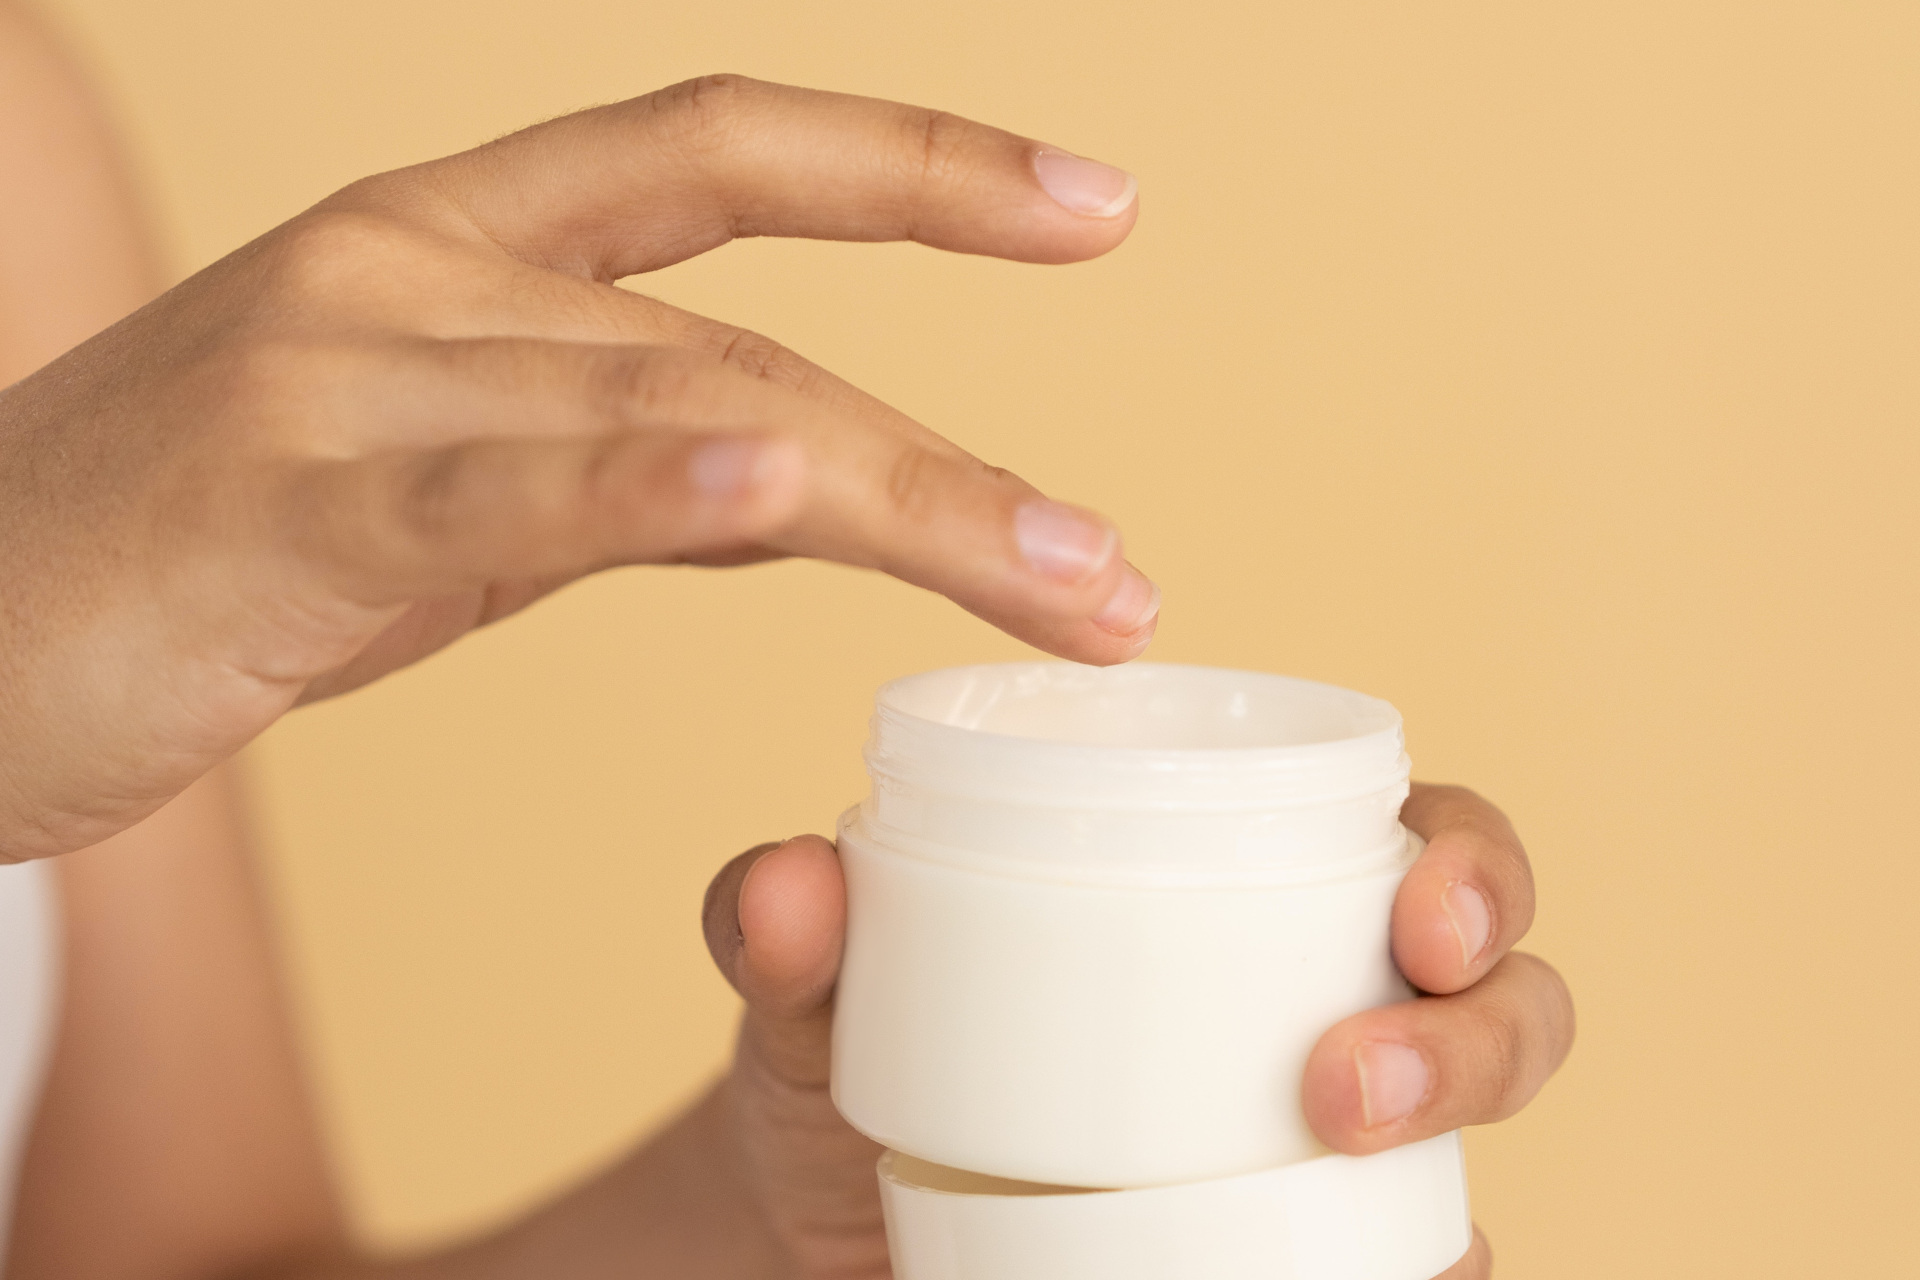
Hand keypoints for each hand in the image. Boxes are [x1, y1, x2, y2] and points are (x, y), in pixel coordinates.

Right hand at [0, 75, 1156, 860]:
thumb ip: (588, 464)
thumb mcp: (429, 494)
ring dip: (894, 496)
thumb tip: (768, 469)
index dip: (914, 161)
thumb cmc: (195, 571)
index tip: (1093, 201)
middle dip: (949, 457)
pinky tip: (782, 483)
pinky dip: (650, 486)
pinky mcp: (284, 504)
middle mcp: (408, 269)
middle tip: (1110, 566)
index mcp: (448, 244)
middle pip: (743, 332)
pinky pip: (503, 492)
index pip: (714, 149)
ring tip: (1065, 582)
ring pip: (675, 405)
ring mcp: (342, 370)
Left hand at [698, 784, 1573, 1278]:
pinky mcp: (1293, 1263)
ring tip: (1365, 1196)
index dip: (1473, 866)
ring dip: (1466, 1172)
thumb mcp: (813, 991)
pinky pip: (1413, 1271)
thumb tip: (785, 887)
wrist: (813, 1226)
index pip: (1422, 841)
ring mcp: (1320, 1152)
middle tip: (1346, 1090)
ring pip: (1479, 1150)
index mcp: (1247, 885)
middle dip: (1480, 1035)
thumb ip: (781, 930)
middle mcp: (1315, 1004)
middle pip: (1500, 998)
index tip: (1424, 915)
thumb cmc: (847, 1055)